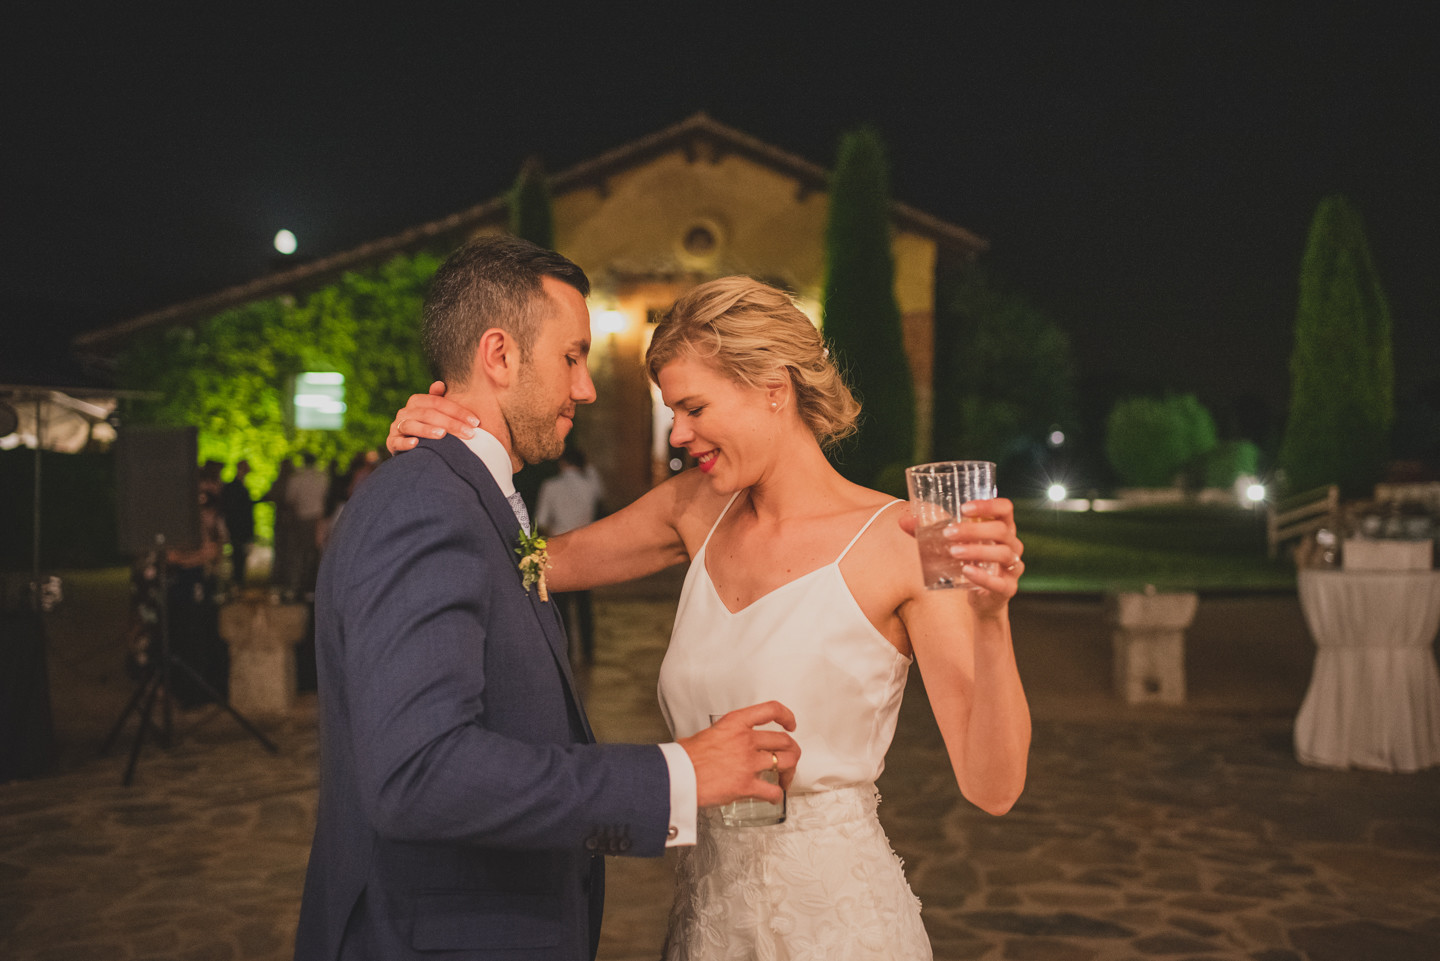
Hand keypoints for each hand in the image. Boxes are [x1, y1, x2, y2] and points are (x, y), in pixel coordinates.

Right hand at [385, 381, 479, 452]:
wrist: (407, 445)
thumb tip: (440, 384)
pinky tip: (415, 443)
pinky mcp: (391, 442)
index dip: (457, 411)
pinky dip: (405, 442)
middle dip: (450, 423)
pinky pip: (396, 441)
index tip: (475, 422)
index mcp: (416, 402)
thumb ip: (438, 400)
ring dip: (427, 430)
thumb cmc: (427, 426)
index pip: (438, 403)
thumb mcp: (434, 412)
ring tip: (442, 435)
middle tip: (468, 433)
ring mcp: (396, 427)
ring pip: (411, 425)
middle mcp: (405, 412)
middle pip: (427, 414)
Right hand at [677, 701, 799, 806]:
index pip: (770, 710)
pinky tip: (774, 797)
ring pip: (785, 763)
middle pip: (784, 741)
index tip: (790, 724)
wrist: (677, 775)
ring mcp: (749, 762)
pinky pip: (773, 791)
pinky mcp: (747, 785)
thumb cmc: (685, 757)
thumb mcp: (707, 734)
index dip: (786, 716)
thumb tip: (722, 743)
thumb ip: (723, 736)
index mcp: (735, 723)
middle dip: (791, 750)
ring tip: (784, 779)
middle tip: (789, 757)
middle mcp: (746, 740)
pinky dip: (777, 795)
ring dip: (788, 772)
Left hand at [900, 497, 1023, 612]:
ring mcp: (1013, 567)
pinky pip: (1000, 582)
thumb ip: (931, 532)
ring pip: (1002, 554)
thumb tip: (903, 521)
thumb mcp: (952, 545)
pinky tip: (966, 571)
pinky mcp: (1008, 588)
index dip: (988, 505)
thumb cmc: (968, 562)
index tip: (964, 508)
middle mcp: (1012, 544)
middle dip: (974, 530)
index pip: (1005, 508)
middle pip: (1001, 530)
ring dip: (976, 551)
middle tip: (948, 533)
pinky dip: (983, 576)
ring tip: (953, 552)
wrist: (981, 597)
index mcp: (1002, 527)